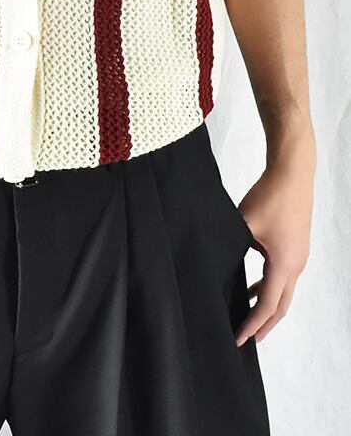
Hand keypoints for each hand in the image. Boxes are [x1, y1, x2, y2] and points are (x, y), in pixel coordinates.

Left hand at [235, 130, 314, 346]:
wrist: (293, 172)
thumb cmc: (270, 194)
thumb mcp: (244, 223)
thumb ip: (231, 246)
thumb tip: (213, 263)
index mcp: (284, 264)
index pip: (266, 305)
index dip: (251, 325)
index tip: (237, 340)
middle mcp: (296, 264)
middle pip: (280, 306)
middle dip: (263, 326)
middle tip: (246, 341)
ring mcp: (299, 255)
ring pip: (283, 291)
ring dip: (266, 305)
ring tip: (246, 317)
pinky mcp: (296, 245)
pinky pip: (283, 275)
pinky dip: (269, 286)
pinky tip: (250, 284)